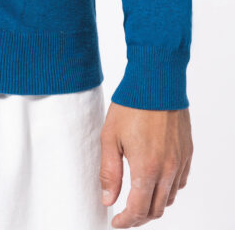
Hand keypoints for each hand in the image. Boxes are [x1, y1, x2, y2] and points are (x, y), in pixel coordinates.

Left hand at [100, 101, 192, 225]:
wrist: (157, 81)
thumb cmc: (131, 105)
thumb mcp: (110, 137)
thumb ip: (109, 172)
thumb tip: (108, 200)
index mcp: (146, 169)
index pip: (138, 210)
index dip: (126, 221)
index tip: (115, 222)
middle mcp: (167, 170)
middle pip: (156, 209)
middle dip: (139, 217)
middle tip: (124, 215)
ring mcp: (180, 162)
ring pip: (169, 198)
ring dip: (154, 204)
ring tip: (138, 199)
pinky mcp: (187, 152)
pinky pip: (180, 182)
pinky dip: (168, 189)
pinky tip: (156, 182)